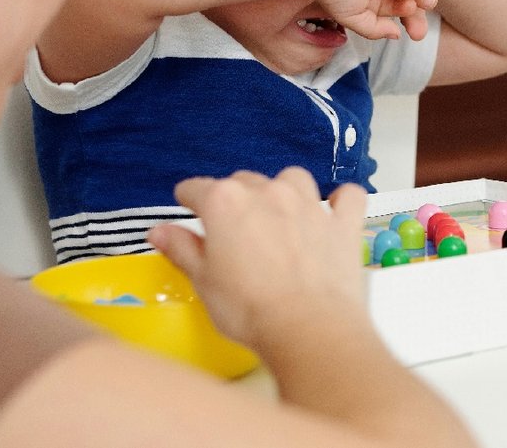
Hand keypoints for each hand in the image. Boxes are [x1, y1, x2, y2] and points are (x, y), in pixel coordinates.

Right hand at [148, 167, 368, 352]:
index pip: (196, 188)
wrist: (308, 327)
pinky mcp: (342, 222)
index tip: (187, 206)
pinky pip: (347, 196)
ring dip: (282, 191)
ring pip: (291, 179)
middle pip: (244, 181)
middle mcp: (268, 193)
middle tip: (232, 229)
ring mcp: (309, 204)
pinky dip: (339, 200)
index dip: (188, 199)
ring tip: (277, 216)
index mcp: (225, 203)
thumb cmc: (249, 309)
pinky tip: (333, 210)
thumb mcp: (203, 281)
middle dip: (234, 199)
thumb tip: (159, 231)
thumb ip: (182, 249)